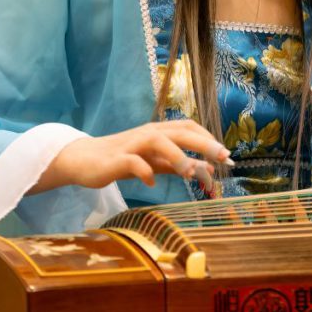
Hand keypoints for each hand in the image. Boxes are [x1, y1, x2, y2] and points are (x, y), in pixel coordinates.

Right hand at [30, 120, 231, 194]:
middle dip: (203, 143)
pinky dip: (144, 171)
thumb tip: (208, 170)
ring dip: (177, 155)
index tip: (227, 157)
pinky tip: (150, 183)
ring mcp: (132, 145)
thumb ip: (179, 166)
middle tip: (223, 158)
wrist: (84, 160)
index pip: (189, 127)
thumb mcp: (156, 163)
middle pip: (180, 131)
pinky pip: (132, 163)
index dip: (209, 139)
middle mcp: (148, 134)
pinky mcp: (115, 159)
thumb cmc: (123, 159)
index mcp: (159, 132)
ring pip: (157, 140)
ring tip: (190, 172)